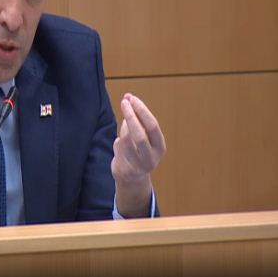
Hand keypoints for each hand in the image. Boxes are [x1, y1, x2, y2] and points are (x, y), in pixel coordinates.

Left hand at [111, 93, 165, 216]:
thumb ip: (138, 119)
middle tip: (124, 102)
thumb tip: (128, 97)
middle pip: (139, 135)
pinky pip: (117, 147)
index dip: (142, 111)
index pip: (152, 126)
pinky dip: (118, 141)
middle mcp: (151, 158)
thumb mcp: (144, 137)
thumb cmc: (139, 151)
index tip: (132, 98)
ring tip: (125, 126)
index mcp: (160, 147)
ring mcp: (137, 166)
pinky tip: (121, 146)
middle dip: (131, 116)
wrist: (133, 179)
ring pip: (125, 139)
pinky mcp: (124, 170)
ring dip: (123, 128)